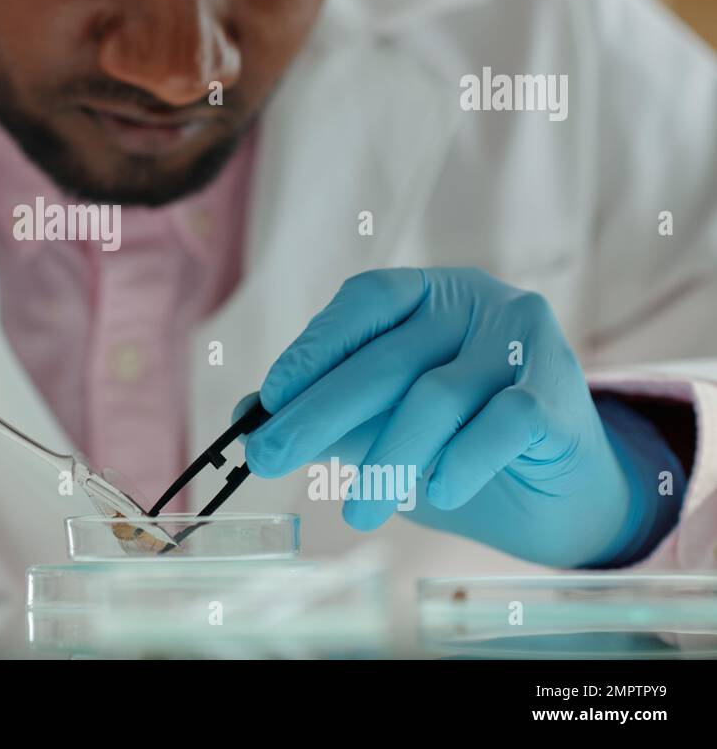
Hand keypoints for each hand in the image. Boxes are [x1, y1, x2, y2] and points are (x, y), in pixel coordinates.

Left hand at [243, 267, 671, 567]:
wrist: (555, 486)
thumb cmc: (455, 440)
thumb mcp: (381, 420)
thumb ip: (324, 411)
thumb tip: (247, 416)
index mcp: (429, 294)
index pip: (365, 302)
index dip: (315, 347)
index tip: (270, 397)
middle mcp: (477, 304)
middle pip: (388, 359)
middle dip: (321, 414)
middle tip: (271, 458)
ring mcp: (522, 344)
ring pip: (437, 397)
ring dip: (388, 459)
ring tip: (356, 512)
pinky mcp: (560, 394)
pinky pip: (501, 423)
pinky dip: (462, 460)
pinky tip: (438, 493)